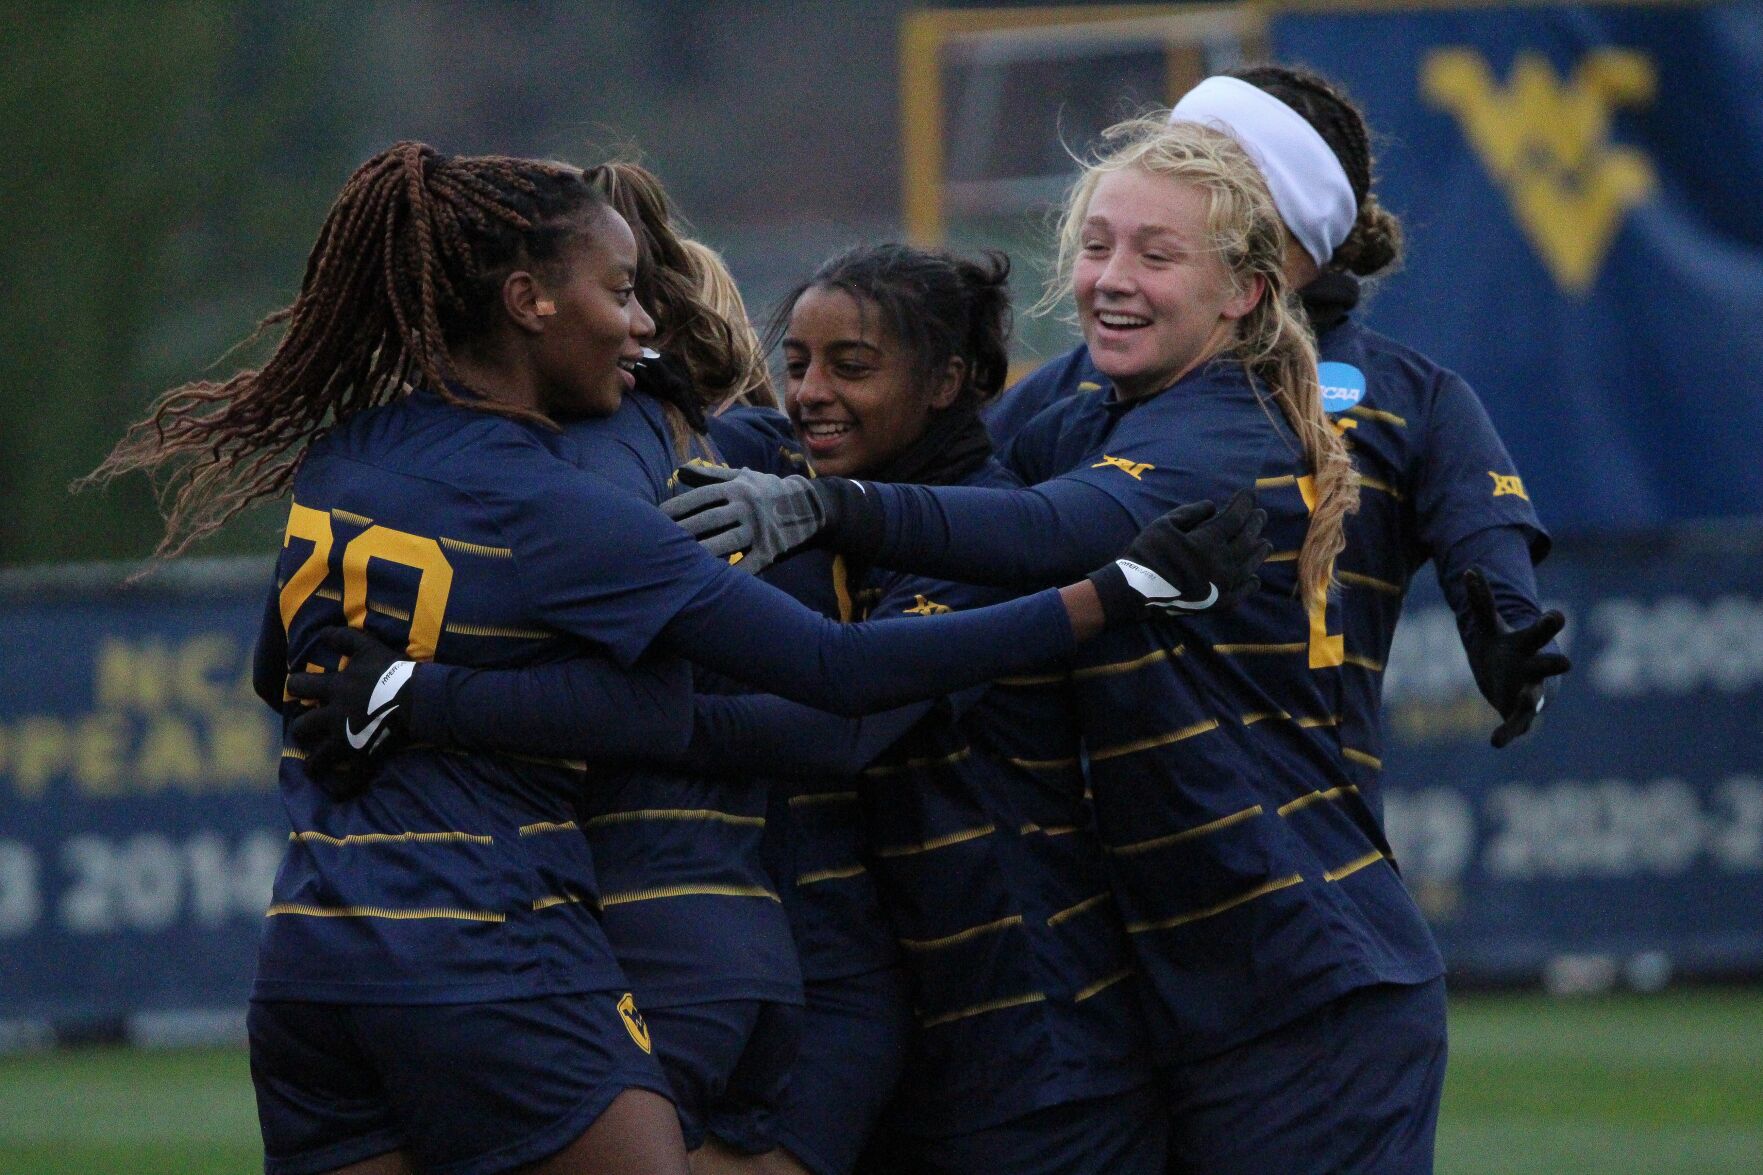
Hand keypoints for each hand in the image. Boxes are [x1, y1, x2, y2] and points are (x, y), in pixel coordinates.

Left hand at [286, 627, 416, 795]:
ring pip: (316, 759)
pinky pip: (345, 781)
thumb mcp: (369, 647)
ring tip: (315, 766)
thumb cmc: (395, 672)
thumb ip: (344, 638)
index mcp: (334, 688)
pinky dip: (340, 788)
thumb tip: (322, 632)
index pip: (299, 686)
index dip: (295, 687)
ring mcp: (346, 740)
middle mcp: (334, 716)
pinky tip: (337, 790)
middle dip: (301, 730)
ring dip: (313, 764)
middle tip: (306, 731)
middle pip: (301, 728)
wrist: (421, 699)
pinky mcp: (363, 758)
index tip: (298, 690)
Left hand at [662, 464, 832, 572]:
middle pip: (709, 521)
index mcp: (737, 488)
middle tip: (658, 543)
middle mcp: (747, 507)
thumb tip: (679, 470)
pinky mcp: (771, 549)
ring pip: (726, 543)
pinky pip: (750, 564)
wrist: (810, 505)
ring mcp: (759, 529)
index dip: (677, 507)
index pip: (701, 497)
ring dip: (703, 553)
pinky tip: (714, 582)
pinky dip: (734, 573)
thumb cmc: (767, 490)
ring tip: (680, 563)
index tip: (656, 517)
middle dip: (683, 531)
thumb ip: (710, 475)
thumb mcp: (742, 477)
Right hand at [1086, 489, 1269, 624]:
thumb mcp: (1164, 524)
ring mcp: (1222, 586)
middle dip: (1255, 524)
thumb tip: (1213, 507)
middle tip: (1261, 514)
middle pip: (1247, 540)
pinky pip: (1241, 593)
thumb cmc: (1147, 553)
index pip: (1235, 517)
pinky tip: (1254, 578)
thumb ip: (1191, 512)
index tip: (1250, 493)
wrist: (1135, 592)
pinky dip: (1250, 584)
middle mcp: (1221, 564)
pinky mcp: (1218, 604)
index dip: (1244, 503)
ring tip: (1266, 542)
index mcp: (1208, 542)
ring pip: (1249, 565)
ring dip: (1259, 552)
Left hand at [1462, 567, 1570, 747]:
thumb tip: (1469, 570)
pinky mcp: (1519, 714)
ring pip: (1534, 697)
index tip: (1557, 615)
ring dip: (1532, 698)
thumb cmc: (1504, 649)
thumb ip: (1482, 601)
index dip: (1548, 625)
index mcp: (1527, 645)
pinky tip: (1496, 742)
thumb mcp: (1489, 625)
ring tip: (1529, 699)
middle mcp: (1534, 669)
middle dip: (1554, 664)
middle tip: (1567, 664)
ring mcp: (1529, 692)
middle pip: (1547, 665)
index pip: (1539, 632)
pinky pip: (1515, 725)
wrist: (1512, 681)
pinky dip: (1507, 733)